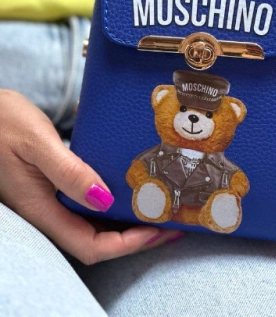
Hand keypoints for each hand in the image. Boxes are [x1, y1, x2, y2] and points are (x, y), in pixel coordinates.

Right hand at [0, 90, 182, 263]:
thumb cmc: (1, 121)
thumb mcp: (36, 142)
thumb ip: (68, 172)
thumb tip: (104, 200)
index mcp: (39, 208)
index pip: (89, 245)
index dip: (126, 244)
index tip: (158, 228)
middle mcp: (45, 210)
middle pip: (95, 240)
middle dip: (135, 236)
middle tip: (170, 219)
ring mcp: (47, 198)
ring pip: (91, 222)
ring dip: (125, 219)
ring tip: (158, 203)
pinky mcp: (50, 183)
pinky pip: (84, 202)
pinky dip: (111, 200)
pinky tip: (129, 184)